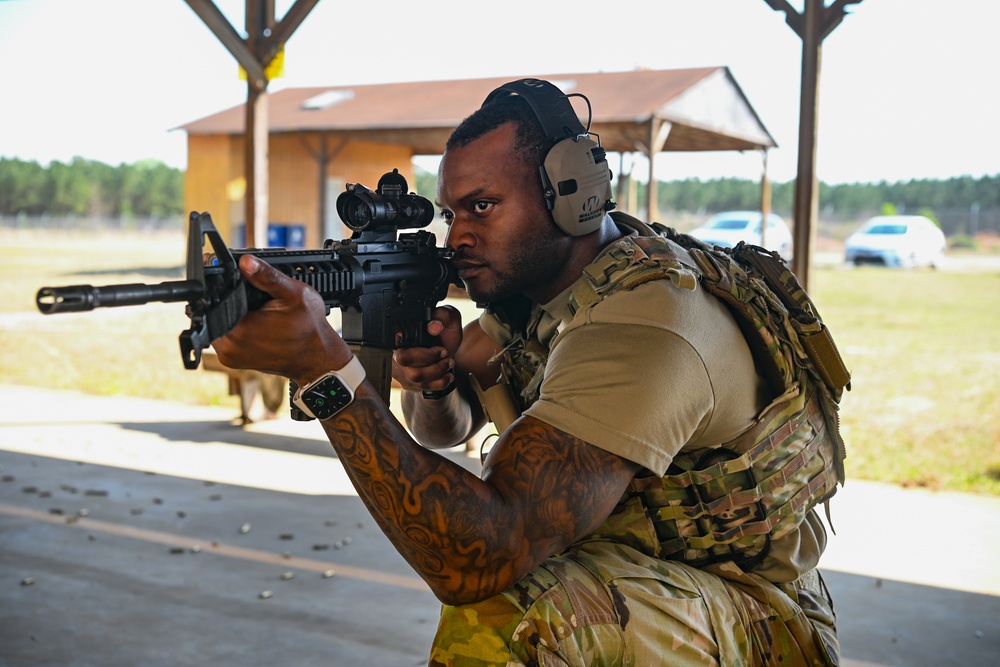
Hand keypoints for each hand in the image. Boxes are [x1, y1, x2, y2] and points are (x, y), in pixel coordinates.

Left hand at [212, 254, 350, 385]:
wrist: (317, 358)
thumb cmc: (310, 329)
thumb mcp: (294, 294)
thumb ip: (267, 276)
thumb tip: (246, 261)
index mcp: (238, 331)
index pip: (217, 299)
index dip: (225, 283)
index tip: (241, 278)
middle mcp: (228, 347)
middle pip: (216, 311)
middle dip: (231, 299)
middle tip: (257, 298)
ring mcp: (230, 356)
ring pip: (220, 322)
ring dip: (234, 312)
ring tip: (259, 310)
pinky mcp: (234, 360)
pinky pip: (228, 335)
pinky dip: (238, 325)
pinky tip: (257, 321)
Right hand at [392, 305, 463, 393]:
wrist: (448, 349)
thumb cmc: (444, 332)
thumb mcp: (448, 318)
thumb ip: (443, 316)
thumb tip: (434, 326)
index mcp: (400, 331)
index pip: (393, 339)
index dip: (416, 345)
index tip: (439, 347)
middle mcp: (395, 350)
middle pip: (403, 360)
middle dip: (429, 359)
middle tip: (444, 353)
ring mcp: (400, 367)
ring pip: (414, 376)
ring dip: (437, 371)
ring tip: (448, 363)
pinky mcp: (407, 381)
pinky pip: (420, 387)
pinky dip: (438, 382)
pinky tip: (447, 375)